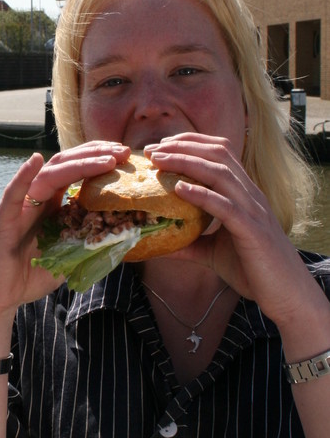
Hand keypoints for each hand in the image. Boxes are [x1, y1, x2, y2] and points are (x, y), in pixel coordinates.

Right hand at [0, 142, 129, 345]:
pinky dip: (23, 176)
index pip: (75, 172)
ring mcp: (18, 208)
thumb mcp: (70, 257)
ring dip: (76, 163)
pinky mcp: (2, 221)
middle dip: (94, 155)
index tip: (124, 156)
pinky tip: (35, 160)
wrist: (0, 298)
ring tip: (104, 158)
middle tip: (122, 151)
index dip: (98, 161)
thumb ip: (89, 243)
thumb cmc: (32, 277)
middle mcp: (35, 199)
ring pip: (47, 176)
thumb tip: (123, 237)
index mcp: (51, 204)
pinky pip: (12, 194)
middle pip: (64, 165)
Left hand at [144, 134, 322, 331]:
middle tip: (151, 150)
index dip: (191, 142)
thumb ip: (189, 243)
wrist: (285, 294)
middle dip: (182, 146)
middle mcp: (249, 195)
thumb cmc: (252, 270)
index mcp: (243, 193)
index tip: (161, 145)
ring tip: (159, 162)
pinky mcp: (252, 230)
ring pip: (220, 173)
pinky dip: (201, 194)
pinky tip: (180, 189)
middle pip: (218, 154)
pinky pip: (225, 206)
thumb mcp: (213, 252)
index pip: (220, 152)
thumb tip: (158, 244)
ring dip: (186, 162)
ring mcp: (252, 210)